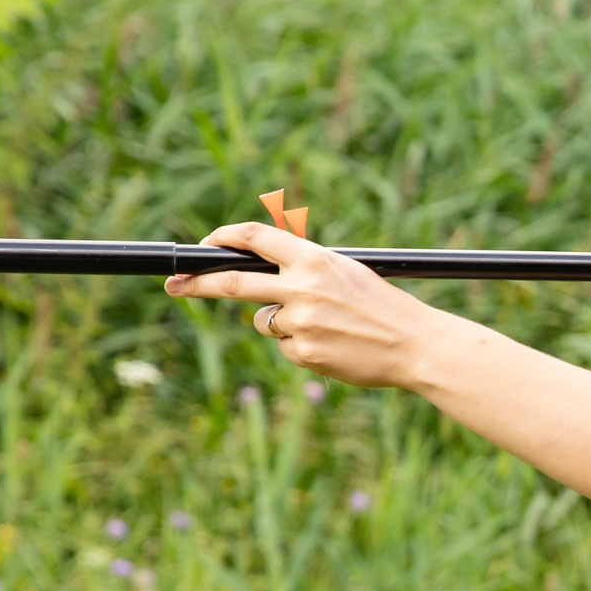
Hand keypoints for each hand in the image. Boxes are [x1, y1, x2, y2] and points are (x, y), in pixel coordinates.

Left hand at [162, 222, 444, 390]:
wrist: (415, 344)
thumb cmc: (383, 307)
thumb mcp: (346, 273)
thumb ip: (304, 269)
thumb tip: (259, 271)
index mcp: (314, 260)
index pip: (255, 238)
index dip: (224, 238)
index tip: (206, 245)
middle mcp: (302, 287)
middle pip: (233, 281)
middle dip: (198, 284)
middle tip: (175, 287)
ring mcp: (300, 322)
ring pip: (265, 321)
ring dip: (282, 323)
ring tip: (328, 327)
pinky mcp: (304, 352)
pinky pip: (286, 347)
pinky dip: (302, 347)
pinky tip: (334, 346)